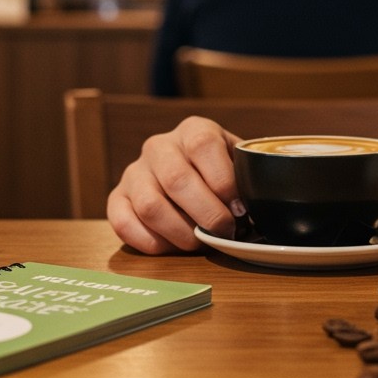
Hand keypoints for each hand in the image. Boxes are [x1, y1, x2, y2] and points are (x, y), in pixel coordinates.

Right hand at [106, 116, 244, 253]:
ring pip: (150, 206)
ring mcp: (134, 172)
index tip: (240, 209)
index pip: (203, 145)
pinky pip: (123, 223)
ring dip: (180, 233)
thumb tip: (259, 206)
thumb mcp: (241, 165)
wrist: (193, 178)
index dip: (223, 181)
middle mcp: (159, 146)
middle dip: (207, 214)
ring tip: (199, 243)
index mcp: (193, 130)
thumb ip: (248, 177)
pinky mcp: (117, 198)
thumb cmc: (223, 176)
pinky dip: (151, 242)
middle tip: (224, 233)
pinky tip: (172, 246)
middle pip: (177, 179)